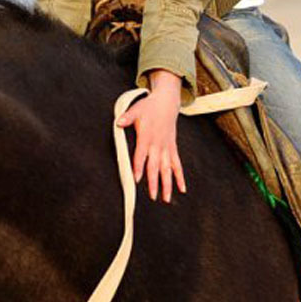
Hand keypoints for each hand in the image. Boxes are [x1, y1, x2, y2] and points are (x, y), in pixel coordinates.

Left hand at [116, 69, 186, 202]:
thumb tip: (118, 123)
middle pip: (155, 166)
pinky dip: (180, 176)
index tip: (136, 179)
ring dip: (168, 184)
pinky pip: (177, 164)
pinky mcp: (173, 148)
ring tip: (167, 199)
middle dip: (154, 182)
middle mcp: (158, 144)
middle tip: (152, 196)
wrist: (166, 103)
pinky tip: (182, 189)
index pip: (141, 155)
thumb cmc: (149, 107)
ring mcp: (167, 147)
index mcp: (147, 137)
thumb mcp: (135, 110)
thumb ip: (126, 118)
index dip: (138, 167)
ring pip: (168, 169)